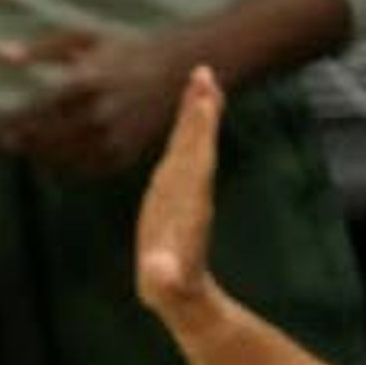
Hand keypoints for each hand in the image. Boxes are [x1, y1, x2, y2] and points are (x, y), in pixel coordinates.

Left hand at [0, 28, 189, 178]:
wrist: (178, 71)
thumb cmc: (125, 51)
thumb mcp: (84, 40)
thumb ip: (41, 50)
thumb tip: (0, 55)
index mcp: (85, 83)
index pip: (28, 113)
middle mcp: (97, 115)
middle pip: (36, 141)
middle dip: (6, 144)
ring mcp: (111, 140)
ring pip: (54, 161)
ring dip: (29, 155)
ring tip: (16, 145)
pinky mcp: (121, 158)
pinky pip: (78, 172)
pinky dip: (57, 167)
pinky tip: (46, 157)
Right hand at [132, 66, 230, 336]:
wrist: (181, 292)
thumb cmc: (168, 286)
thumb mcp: (164, 284)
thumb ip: (163, 276)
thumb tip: (161, 273)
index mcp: (189, 204)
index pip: (195, 160)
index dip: (197, 131)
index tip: (202, 100)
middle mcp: (192, 190)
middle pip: (197, 142)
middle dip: (200, 109)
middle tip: (204, 72)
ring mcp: (184, 187)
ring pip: (193, 142)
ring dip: (196, 111)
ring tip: (200, 79)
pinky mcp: (173, 189)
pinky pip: (183, 150)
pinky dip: (186, 127)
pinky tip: (187, 110)